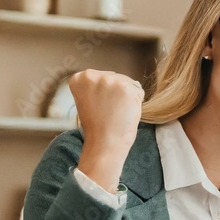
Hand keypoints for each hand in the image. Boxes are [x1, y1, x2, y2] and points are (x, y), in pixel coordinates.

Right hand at [69, 69, 143, 191]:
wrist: (104, 143)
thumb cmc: (99, 126)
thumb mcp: (89, 99)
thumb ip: (98, 86)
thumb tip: (115, 77)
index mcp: (80, 78)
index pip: (103, 77)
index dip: (105, 94)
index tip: (98, 107)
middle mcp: (92, 75)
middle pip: (116, 78)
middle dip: (117, 94)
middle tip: (108, 112)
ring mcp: (109, 80)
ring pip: (128, 84)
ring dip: (127, 98)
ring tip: (116, 112)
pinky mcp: (125, 87)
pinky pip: (139, 91)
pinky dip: (136, 103)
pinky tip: (124, 113)